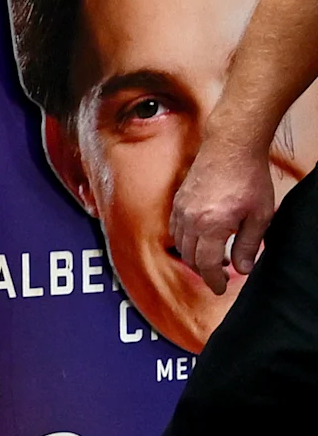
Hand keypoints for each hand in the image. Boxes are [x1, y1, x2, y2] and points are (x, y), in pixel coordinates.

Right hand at [170, 135, 277, 293]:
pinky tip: (202, 238)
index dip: (214, 281)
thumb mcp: (259, 216)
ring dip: (194, 256)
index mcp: (211, 226)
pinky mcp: (178, 200)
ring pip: (180, 244)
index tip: (220, 289)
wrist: (231, 147)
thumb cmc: (248, 178)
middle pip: (191, 257)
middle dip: (204, 271)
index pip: (207, 264)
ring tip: (214, 258)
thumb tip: (242, 269)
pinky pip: (175, 229)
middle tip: (219, 276)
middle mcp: (190, 220)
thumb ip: (249, 245)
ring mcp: (180, 209)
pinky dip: (186, 240)